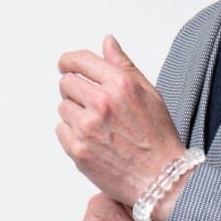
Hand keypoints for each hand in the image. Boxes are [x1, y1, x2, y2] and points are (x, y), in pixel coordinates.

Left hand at [57, 34, 185, 206]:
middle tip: (91, 103)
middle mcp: (102, 102)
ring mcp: (87, 127)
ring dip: (75, 113)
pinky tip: (94, 140)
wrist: (160, 178)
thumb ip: (124, 65)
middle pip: (66, 83)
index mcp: (120, 84)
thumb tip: (107, 42)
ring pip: (63, 108)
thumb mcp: (148, 93)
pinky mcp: (77, 149)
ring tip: (99, 126)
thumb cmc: (158, 137)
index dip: (69, 61)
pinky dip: (72, 133)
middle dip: (75, 89)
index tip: (66, 65)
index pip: (80, 61)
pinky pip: (61, 130)